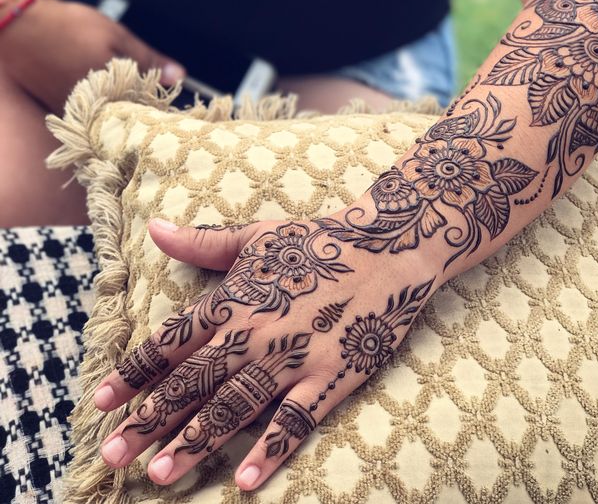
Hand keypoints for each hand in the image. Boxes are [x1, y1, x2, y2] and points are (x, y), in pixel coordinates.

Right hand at [0, 0, 184, 112]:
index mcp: (109, 96)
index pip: (143, 115)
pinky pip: (84, 115)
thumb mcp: (117, 37)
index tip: (169, 107)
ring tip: (124, 96)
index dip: (157, 109)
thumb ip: (148, 59)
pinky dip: (96, 106)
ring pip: (103, 119)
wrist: (21, 25)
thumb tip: (179, 76)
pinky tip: (101, 93)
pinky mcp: (55, 108)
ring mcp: (71, 114)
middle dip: (137, 112)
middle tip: (149, 101)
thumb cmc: (72, 27)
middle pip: (123, 120)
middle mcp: (89, 112)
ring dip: (116, 110)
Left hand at [93, 213, 438, 491]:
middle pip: (191, 383)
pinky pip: (295, 422)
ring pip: (233, 408)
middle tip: (112, 456)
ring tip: (160, 473)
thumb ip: (203, 242)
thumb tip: (153, 228)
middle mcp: (254, 333)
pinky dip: (270, 451)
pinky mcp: (329, 378)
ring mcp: (292, 359)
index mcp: (234, 299)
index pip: (170, 343)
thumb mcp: (257, 236)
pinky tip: (246, 482)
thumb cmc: (318, 241)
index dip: (133, 374)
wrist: (386, 248)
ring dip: (195, 441)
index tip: (100, 403)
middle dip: (149, 421)